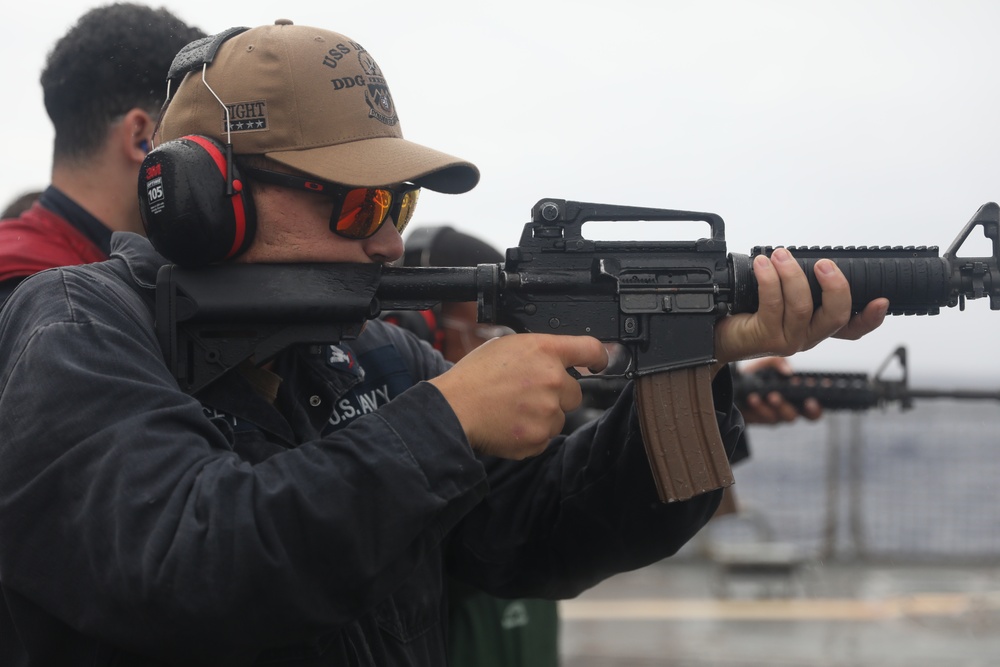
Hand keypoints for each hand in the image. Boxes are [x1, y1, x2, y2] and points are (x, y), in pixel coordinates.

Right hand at [428, 334, 608, 458]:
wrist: (454, 408)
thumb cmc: (474, 376)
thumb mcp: (506, 346)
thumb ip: (537, 351)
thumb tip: (555, 357)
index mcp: (545, 351)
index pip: (590, 349)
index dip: (599, 357)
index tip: (600, 363)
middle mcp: (552, 380)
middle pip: (575, 392)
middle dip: (557, 395)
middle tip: (528, 395)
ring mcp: (548, 412)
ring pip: (559, 417)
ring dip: (543, 416)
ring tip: (512, 410)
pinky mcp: (539, 438)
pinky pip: (545, 437)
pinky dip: (530, 434)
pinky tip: (509, 424)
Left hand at [714, 248, 888, 367]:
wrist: (717, 335)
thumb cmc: (749, 313)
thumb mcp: (779, 298)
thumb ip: (799, 285)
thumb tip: (805, 255)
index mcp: (816, 327)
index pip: (851, 328)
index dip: (870, 318)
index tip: (882, 300)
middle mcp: (807, 337)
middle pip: (835, 317)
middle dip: (835, 287)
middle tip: (824, 263)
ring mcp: (787, 340)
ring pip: (802, 307)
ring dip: (792, 275)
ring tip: (780, 255)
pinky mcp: (765, 338)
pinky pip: (773, 306)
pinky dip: (769, 281)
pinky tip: (763, 265)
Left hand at [737, 357, 821, 423]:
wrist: (733, 382)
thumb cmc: (757, 373)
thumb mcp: (768, 363)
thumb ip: (779, 362)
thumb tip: (788, 372)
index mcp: (798, 397)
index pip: (814, 407)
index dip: (817, 406)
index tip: (814, 398)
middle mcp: (789, 408)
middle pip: (803, 417)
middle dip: (799, 409)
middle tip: (793, 398)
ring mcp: (775, 415)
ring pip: (781, 417)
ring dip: (778, 406)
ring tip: (771, 395)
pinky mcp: (759, 419)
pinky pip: (762, 418)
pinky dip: (758, 407)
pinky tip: (753, 398)